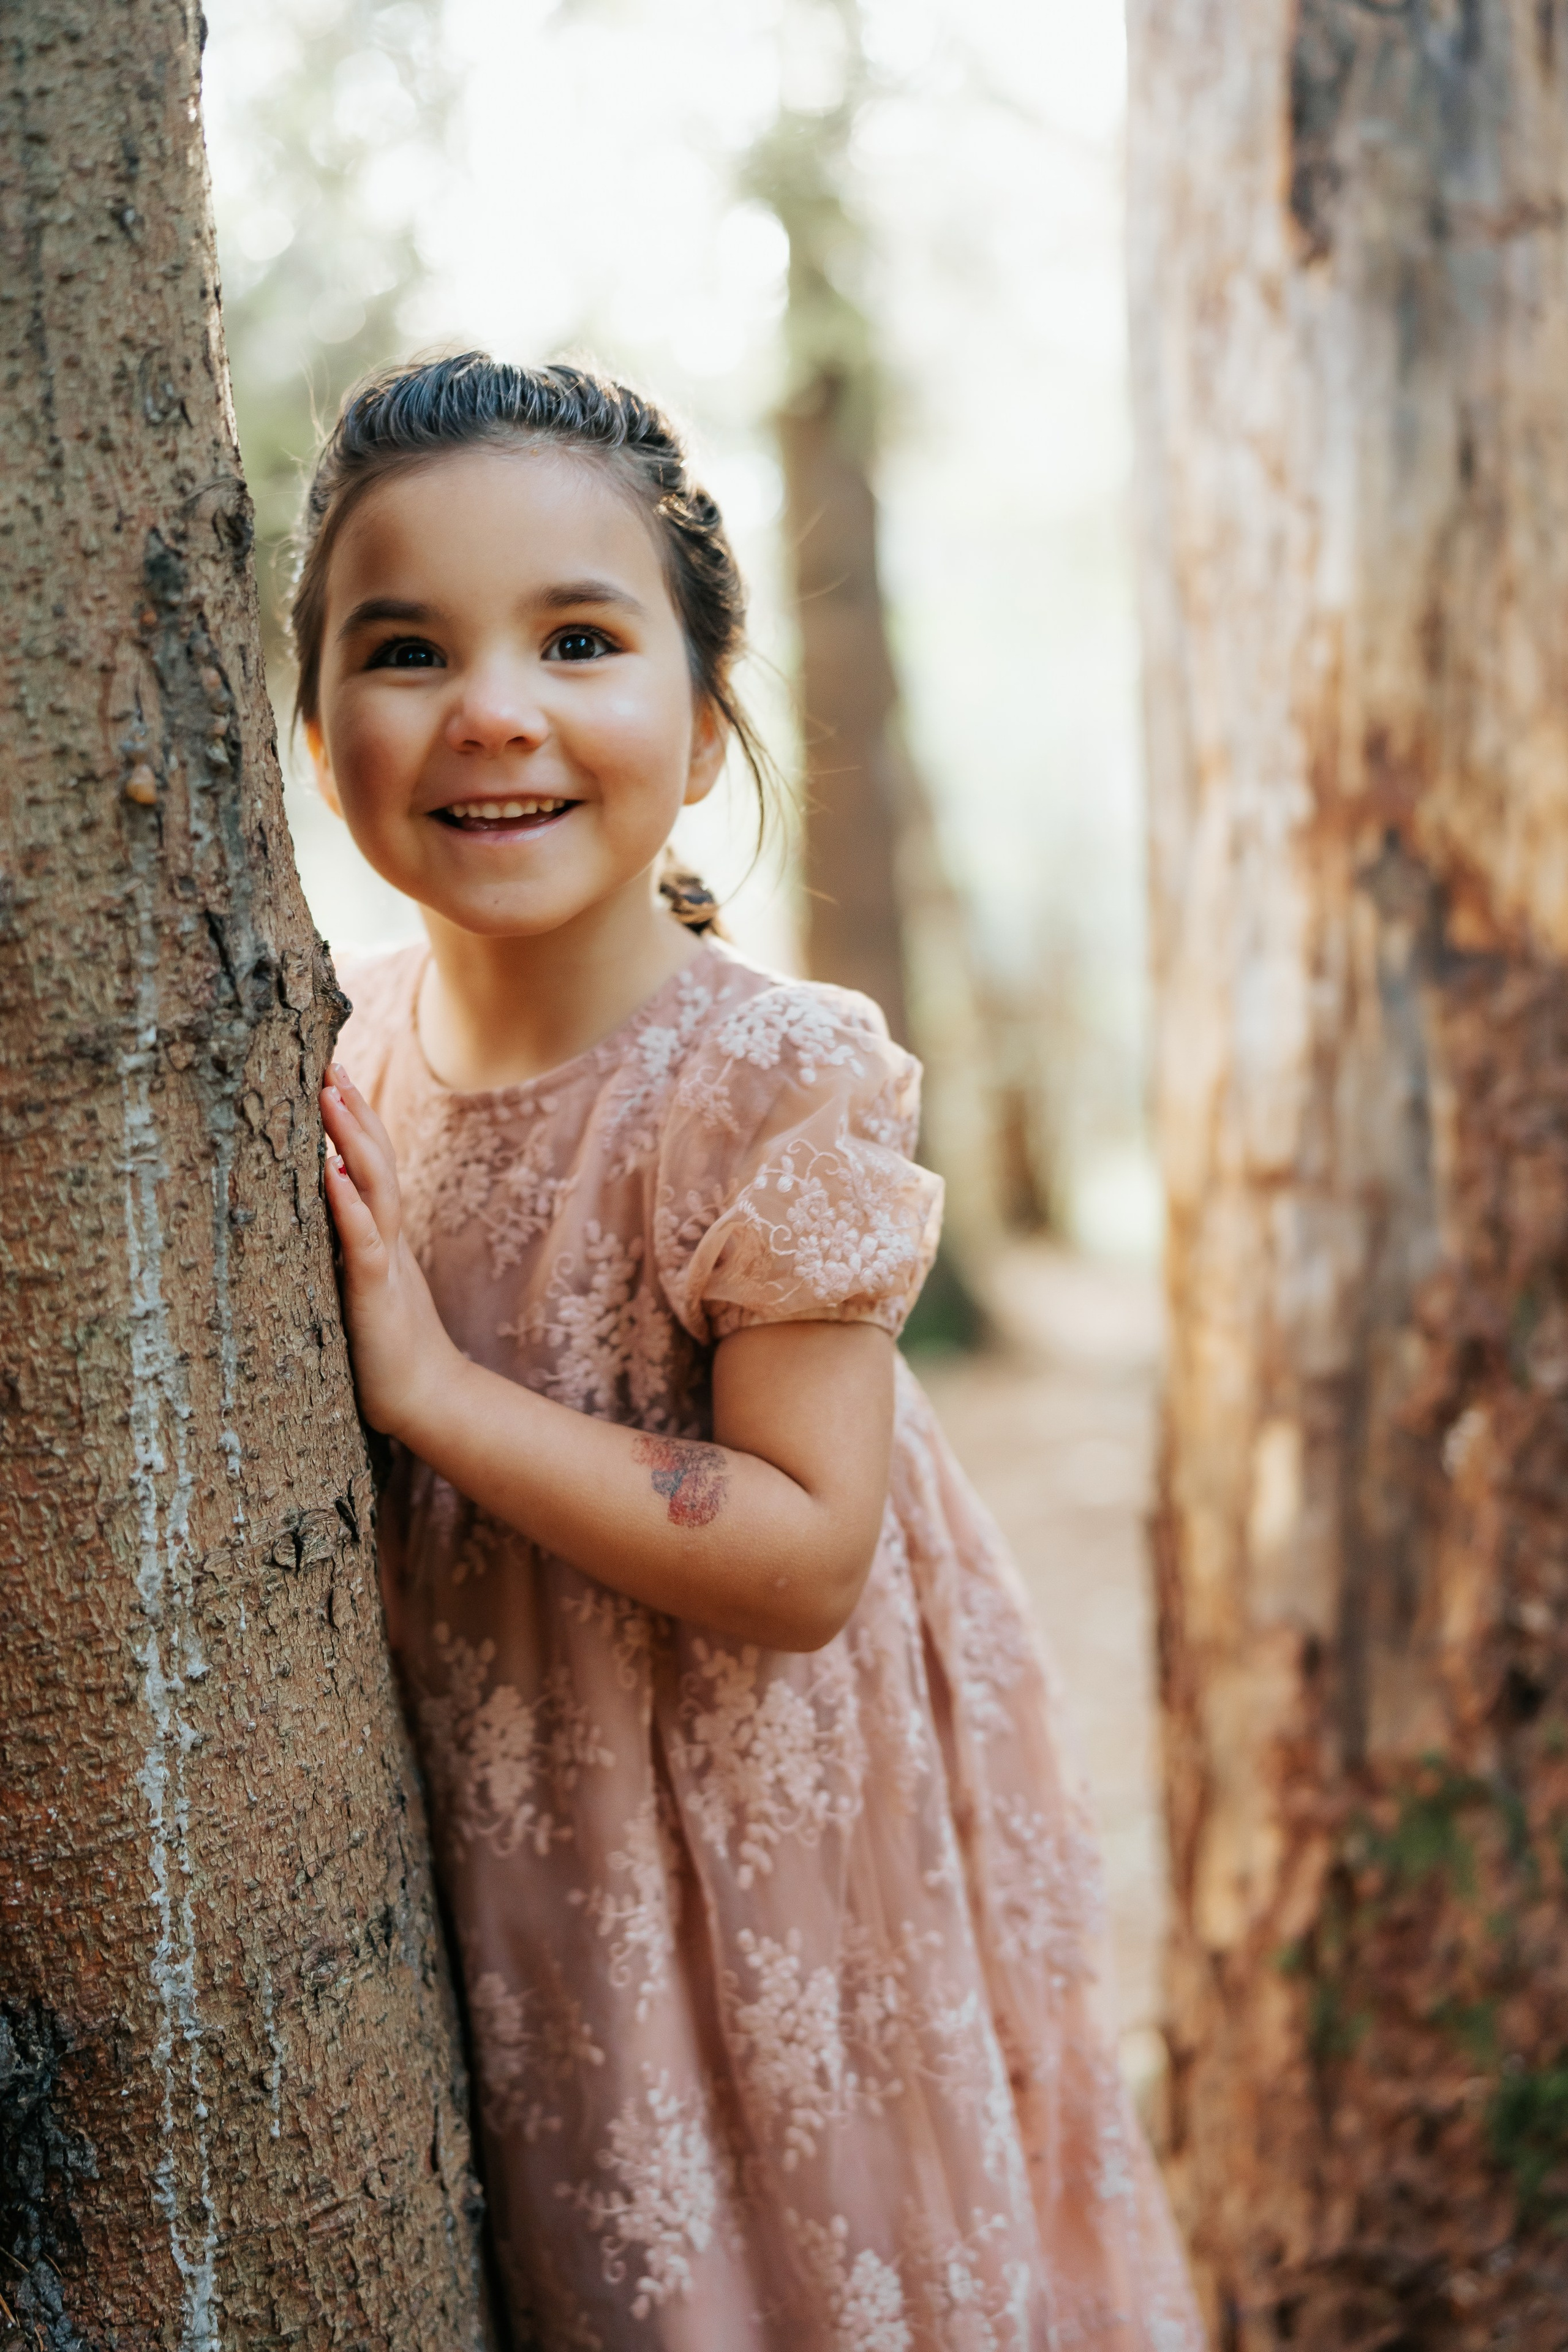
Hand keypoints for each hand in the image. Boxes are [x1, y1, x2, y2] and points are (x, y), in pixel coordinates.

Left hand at [320, 1062, 457, 1439]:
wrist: (427, 1401)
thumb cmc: (387, 1351)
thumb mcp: (364, 1288)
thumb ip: (352, 1250)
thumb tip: (323, 1212)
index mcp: (384, 1236)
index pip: (371, 1166)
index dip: (355, 1120)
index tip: (332, 1074)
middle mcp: (388, 1238)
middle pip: (376, 1161)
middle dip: (353, 1110)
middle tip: (328, 1061)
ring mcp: (385, 1263)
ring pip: (374, 1188)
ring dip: (351, 1140)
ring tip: (330, 1095)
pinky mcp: (375, 1294)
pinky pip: (363, 1242)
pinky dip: (348, 1206)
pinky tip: (330, 1174)